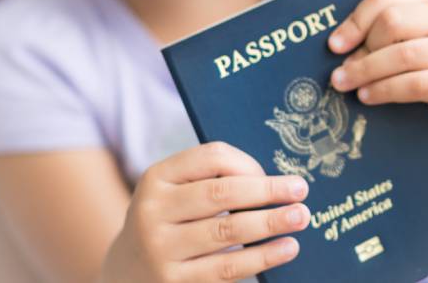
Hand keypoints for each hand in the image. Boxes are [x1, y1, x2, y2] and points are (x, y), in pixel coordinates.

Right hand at [101, 142, 309, 281]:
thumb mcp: (176, 191)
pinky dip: (262, 257)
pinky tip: (287, 248)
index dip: (249, 163)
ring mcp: (161, 250)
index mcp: (156, 178)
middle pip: (221, 193)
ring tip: (300, 217)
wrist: (127, 270)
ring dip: (270, 223)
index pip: (211, 157)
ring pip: (227, 231)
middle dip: (266, 191)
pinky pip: (226, 269)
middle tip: (301, 190)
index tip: (277, 176)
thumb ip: (213, 180)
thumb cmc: (170, 221)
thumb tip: (275, 184)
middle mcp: (153, 212)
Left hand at [327, 0, 427, 136]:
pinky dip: (385, 90)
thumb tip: (338, 47)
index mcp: (425, 4)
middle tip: (340, 72)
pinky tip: (367, 96)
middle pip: (394, 21)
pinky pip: (416, 83)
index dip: (356, 20)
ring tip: (345, 85)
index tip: (334, 45)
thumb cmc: (420, 71)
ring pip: (404, 54)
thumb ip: (375, 38)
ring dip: (367, 70)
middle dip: (362, 48)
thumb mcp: (398, 46)